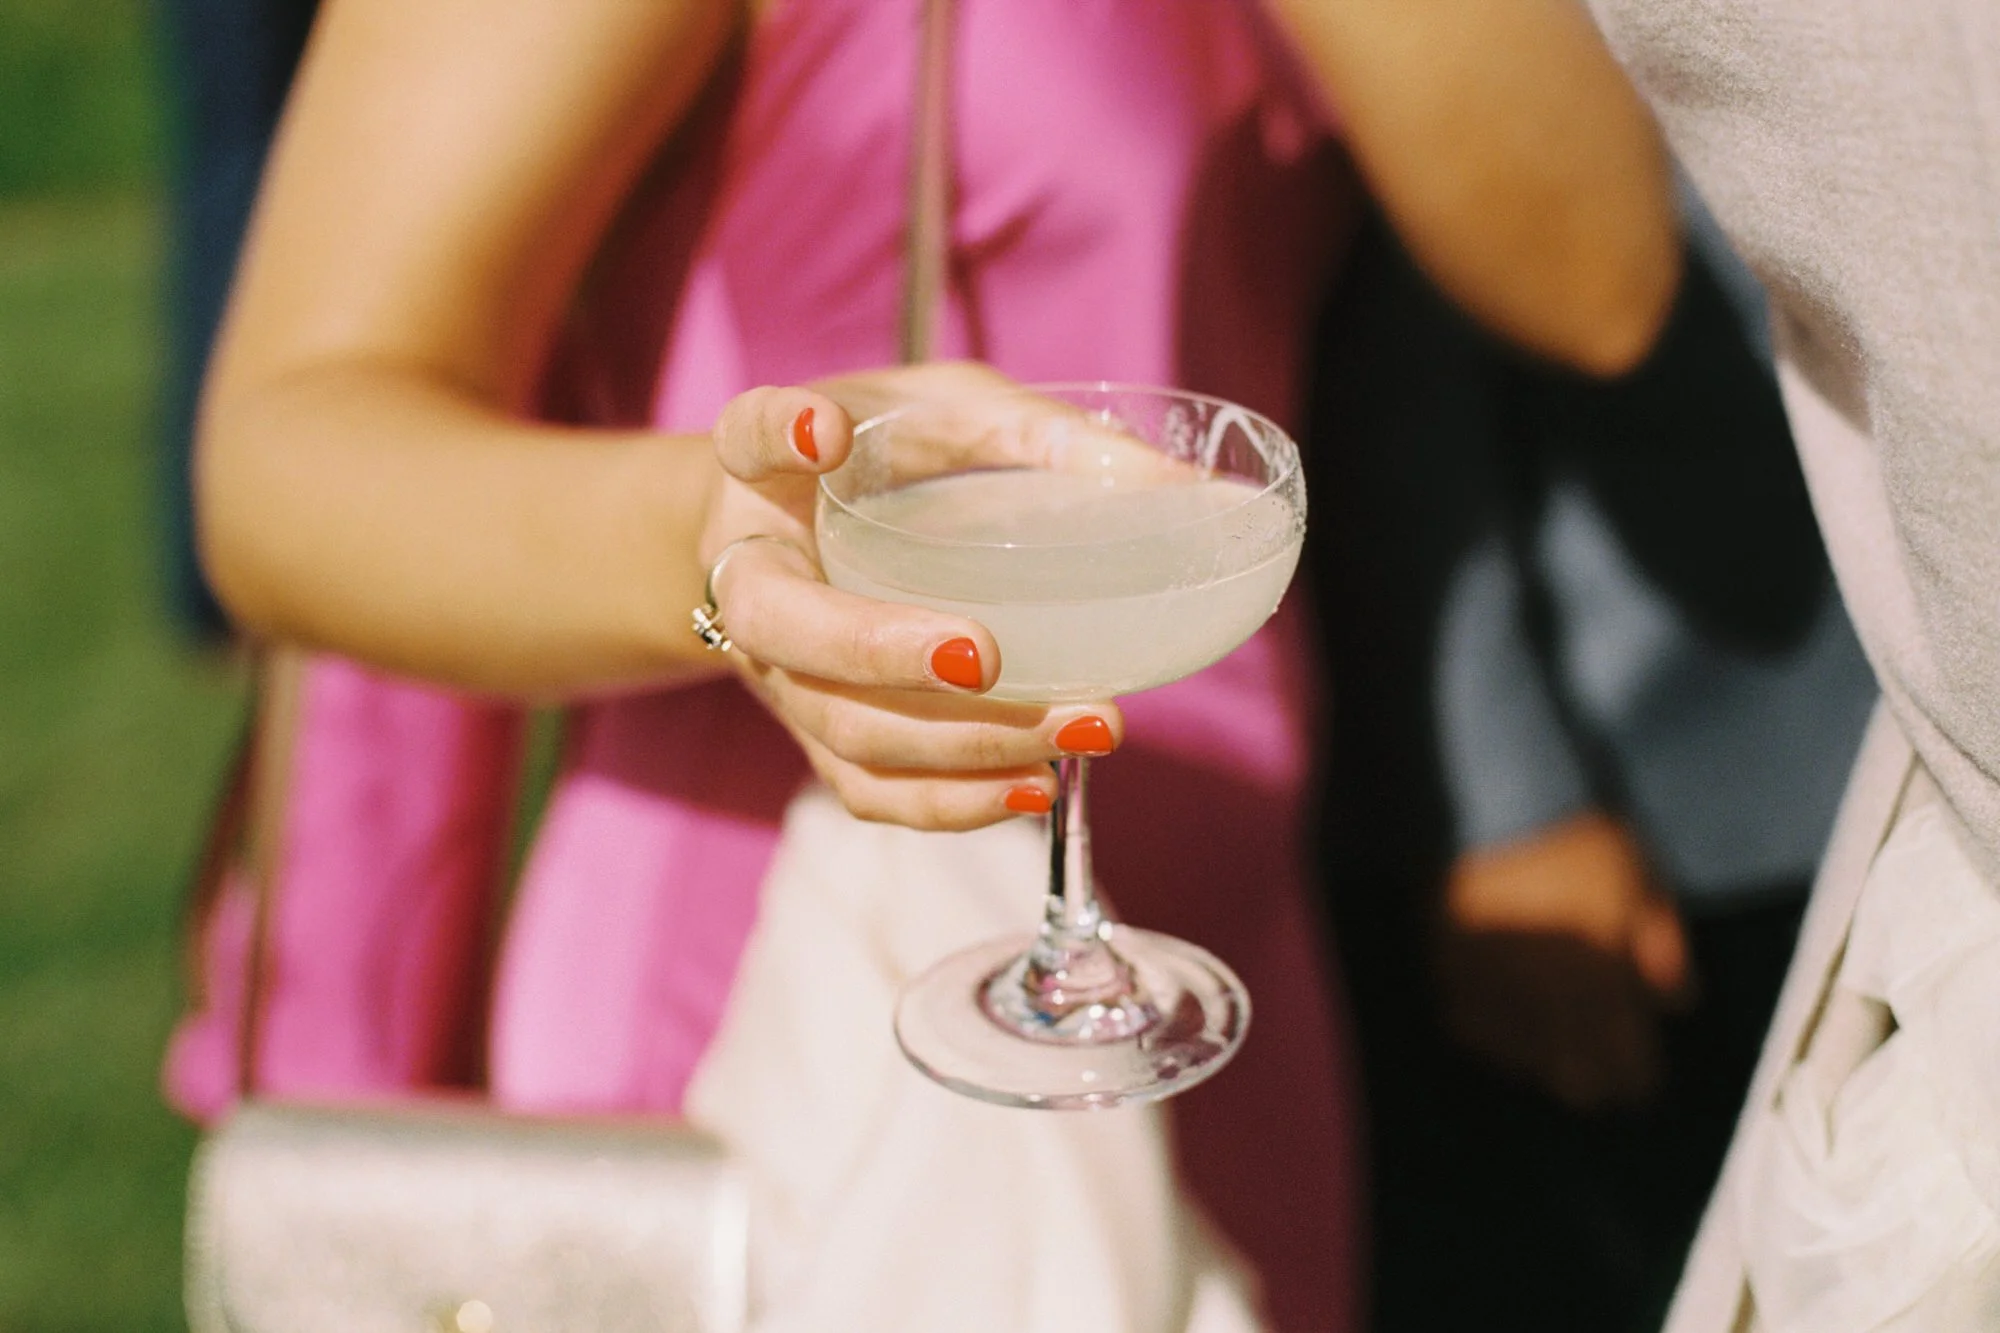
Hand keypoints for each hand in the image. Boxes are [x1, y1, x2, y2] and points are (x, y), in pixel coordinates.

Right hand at [699, 366, 1125, 831]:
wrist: (790, 541)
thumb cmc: (876, 463)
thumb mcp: (942, 412)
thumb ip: (1029, 432)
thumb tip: (1175, 485)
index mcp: (766, 474)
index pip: (748, 438)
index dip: (777, 433)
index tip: (824, 430)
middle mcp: (752, 575)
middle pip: (783, 626)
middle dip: (882, 651)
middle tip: (984, 655)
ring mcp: (781, 672)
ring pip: (841, 727)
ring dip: (956, 743)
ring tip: (1075, 728)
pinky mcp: (822, 738)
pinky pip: (869, 790)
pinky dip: (952, 803)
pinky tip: (1036, 787)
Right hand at [1433, 811, 1690, 1110]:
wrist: (1484, 797)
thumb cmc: (1575, 831)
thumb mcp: (1641, 875)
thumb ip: (1660, 943)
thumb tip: (1677, 1004)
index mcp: (1604, 978)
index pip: (1628, 1064)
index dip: (1638, 1079)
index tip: (1642, 1081)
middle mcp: (1549, 1000)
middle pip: (1574, 1080)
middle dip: (1592, 1081)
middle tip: (1599, 1071)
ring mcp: (1492, 990)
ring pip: (1523, 1064)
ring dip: (1543, 1062)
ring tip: (1553, 1053)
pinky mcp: (1447, 973)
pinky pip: (1473, 1029)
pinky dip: (1492, 1033)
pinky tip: (1503, 1024)